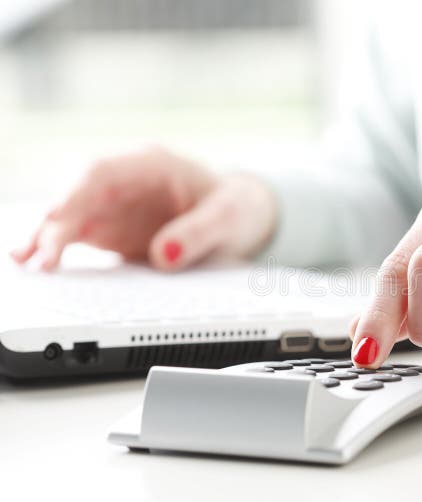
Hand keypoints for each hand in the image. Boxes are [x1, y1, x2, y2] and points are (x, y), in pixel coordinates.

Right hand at [10, 147, 277, 270]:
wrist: (242, 215)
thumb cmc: (236, 206)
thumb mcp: (229, 217)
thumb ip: (199, 232)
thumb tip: (165, 253)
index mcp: (151, 164)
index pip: (102, 172)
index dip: (75, 193)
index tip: (58, 216)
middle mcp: (125, 182)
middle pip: (78, 196)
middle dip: (56, 224)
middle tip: (40, 256)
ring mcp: (115, 206)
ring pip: (71, 218)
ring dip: (48, 239)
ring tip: (28, 263)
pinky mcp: (113, 229)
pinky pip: (78, 237)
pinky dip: (58, 250)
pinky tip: (39, 266)